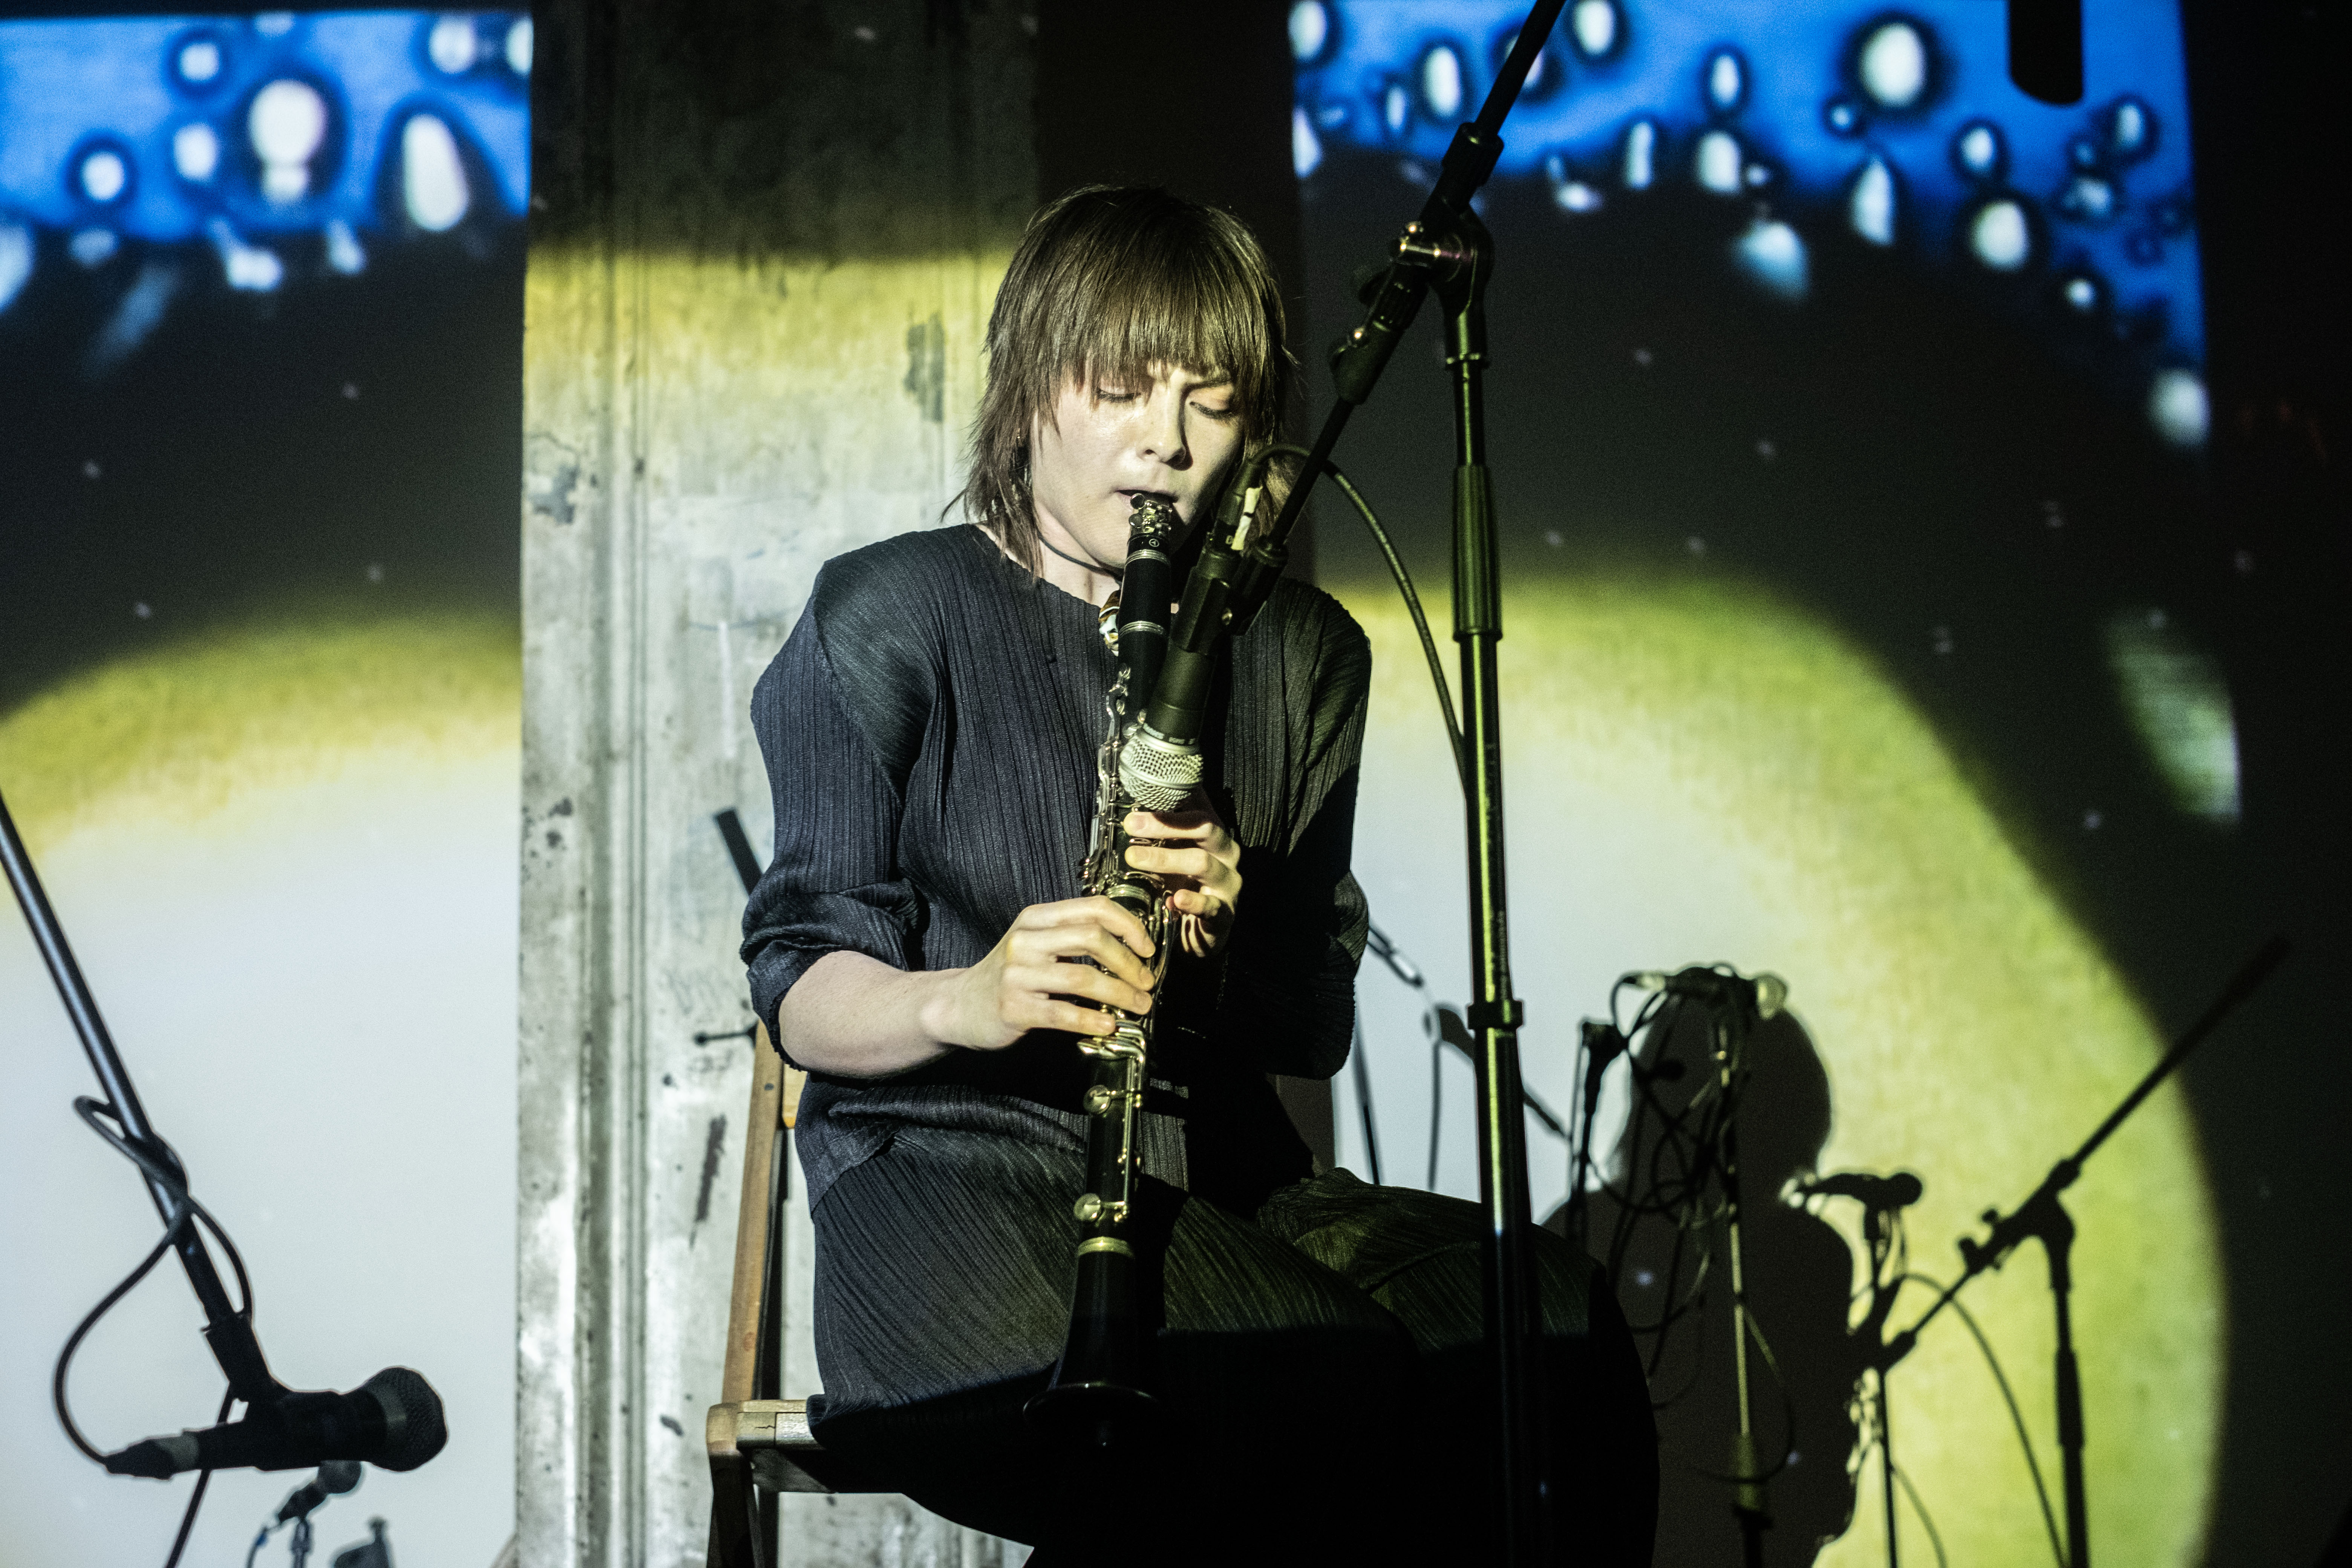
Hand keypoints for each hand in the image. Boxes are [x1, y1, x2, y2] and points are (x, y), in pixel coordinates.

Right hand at [927, 897, 1157, 1050]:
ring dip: (1119, 993)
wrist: (959, 1006)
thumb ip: (1071, 937)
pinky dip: (1092, 1019)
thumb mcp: (1034, 943)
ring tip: (1139, 1006)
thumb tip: (1130, 947)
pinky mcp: (1013, 1007)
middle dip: (1128, 961)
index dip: (1128, 925)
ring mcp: (1018, 974)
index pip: (1093, 907)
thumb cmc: (1009, 976)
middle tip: (1146, 982)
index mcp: (1036, 918)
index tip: (1147, 947)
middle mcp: (1026, 940)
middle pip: (1092, 938)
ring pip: (1082, 976)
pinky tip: (1109, 1025)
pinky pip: (1062, 1012)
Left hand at [1123, 803, 1241, 958]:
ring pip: (1202, 862)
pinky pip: (1210, 906)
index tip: (1147, 789)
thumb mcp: (1172, 855)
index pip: (1200, 806)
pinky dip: (1191, 902)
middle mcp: (1226, 853)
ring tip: (1134, 857)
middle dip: (1165, 823)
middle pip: (1203, 827)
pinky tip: (1174, 899)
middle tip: (1132, 824)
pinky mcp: (1225, 914)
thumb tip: (1131, 809)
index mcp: (1214, 834)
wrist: (1200, 932)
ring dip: (1164, 858)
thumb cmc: (1184, 886)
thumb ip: (1161, 834)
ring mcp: (1228, 883)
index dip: (1177, 795)